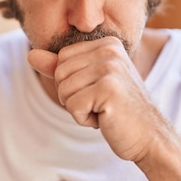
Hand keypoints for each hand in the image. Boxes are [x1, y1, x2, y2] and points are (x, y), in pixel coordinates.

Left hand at [28, 37, 170, 162]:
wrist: (150, 138)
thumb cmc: (118, 111)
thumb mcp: (88, 84)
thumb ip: (59, 68)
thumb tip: (30, 55)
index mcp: (107, 43)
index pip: (61, 59)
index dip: (72, 83)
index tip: (97, 92)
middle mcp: (110, 50)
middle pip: (59, 73)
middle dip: (72, 96)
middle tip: (100, 104)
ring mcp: (110, 67)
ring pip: (64, 89)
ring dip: (78, 109)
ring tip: (104, 110)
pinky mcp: (108, 88)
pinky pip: (72, 106)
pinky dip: (84, 119)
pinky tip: (105, 119)